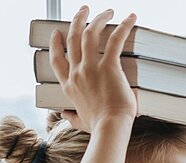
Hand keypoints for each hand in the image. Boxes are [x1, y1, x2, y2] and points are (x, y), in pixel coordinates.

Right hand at [49, 6, 136, 131]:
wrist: (110, 128)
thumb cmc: (98, 128)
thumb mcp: (80, 122)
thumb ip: (71, 117)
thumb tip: (64, 115)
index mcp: (69, 86)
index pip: (57, 59)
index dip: (56, 44)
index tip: (58, 34)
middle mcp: (76, 73)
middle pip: (72, 39)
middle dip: (77, 20)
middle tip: (84, 10)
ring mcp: (90, 68)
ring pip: (89, 33)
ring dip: (97, 18)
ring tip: (105, 10)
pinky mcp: (109, 67)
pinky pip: (115, 40)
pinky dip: (123, 26)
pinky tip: (130, 17)